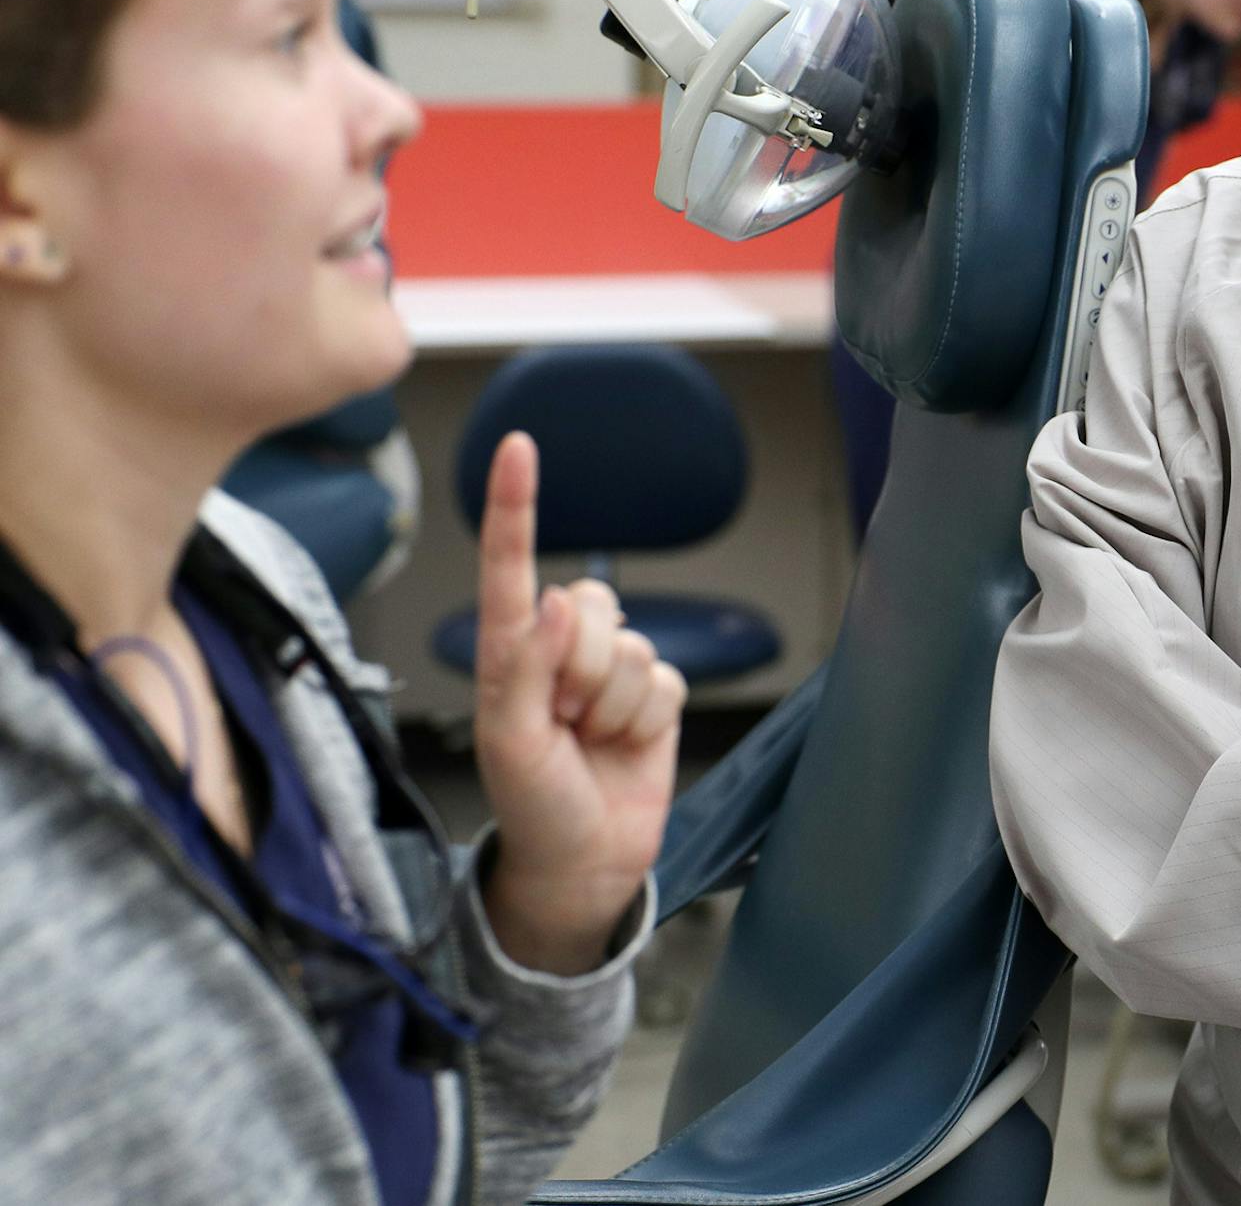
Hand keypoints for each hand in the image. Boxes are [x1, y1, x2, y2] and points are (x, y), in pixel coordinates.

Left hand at [471, 432, 687, 974]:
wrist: (584, 861)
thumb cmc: (531, 804)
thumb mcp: (509, 743)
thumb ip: (528, 668)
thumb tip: (557, 602)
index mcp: (508, 651)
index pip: (511, 566)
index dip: (516, 505)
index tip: (519, 447)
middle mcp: (560, 650)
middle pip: (591, 606)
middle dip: (582, 668)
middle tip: (563, 722)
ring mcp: (609, 671)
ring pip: (631, 647)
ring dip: (613, 705)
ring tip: (588, 742)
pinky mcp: (654, 695)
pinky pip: (665, 680)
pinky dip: (645, 719)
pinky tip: (623, 745)